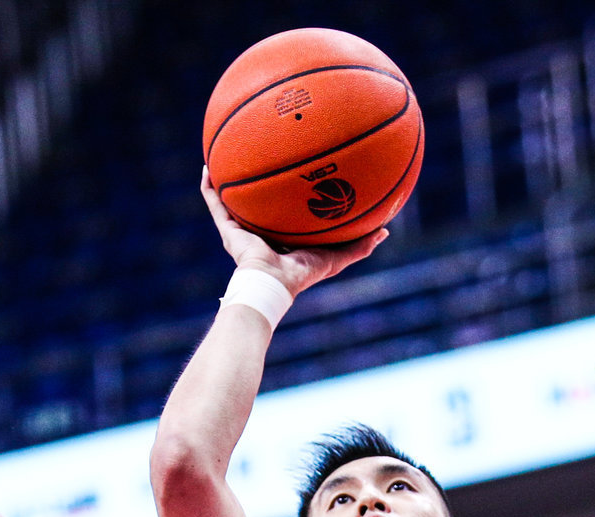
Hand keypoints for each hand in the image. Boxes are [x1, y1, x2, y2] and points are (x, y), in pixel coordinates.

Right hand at [201, 170, 385, 299]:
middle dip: (260, 184)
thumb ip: (360, 245)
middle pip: (259, 203)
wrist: (271, 283)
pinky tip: (207, 166)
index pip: (286, 213)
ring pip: (233, 200)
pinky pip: (215, 203)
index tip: (297, 173)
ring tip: (227, 155)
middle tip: (265, 155)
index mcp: (283, 238)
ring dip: (229, 180)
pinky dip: (209, 187)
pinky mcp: (227, 228)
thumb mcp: (336, 256)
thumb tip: (387, 231)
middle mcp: (260, 232)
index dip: (290, 196)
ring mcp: (241, 229)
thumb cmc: (303, 273)